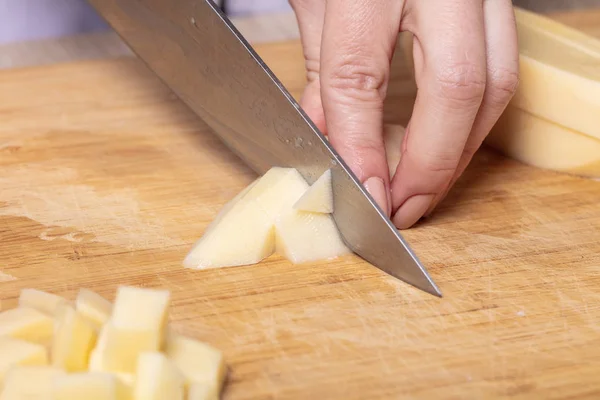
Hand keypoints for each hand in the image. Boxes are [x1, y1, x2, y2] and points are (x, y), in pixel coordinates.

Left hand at [289, 0, 518, 227]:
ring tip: (426, 188)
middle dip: (431, 166)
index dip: (360, 148)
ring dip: (461, 150)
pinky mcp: (499, 0)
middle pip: (457, 88)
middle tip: (404, 210)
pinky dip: (477, 117)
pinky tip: (450, 144)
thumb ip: (323, 64)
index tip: (365, 196)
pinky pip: (504, 66)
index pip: (359, 78)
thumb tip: (328, 137)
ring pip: (497, 83)